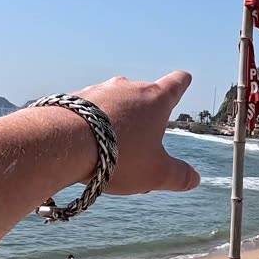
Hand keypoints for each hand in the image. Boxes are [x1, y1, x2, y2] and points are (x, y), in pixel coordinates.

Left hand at [75, 71, 200, 194]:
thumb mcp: (155, 173)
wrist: (63, 144)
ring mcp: (99, 90)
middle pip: (143, 96)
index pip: (175, 83)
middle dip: (144, 115)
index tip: (184, 79)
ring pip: (114, 103)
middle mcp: (128, 88)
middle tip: (140, 144)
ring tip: (108, 149)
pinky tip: (84, 144)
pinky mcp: (73, 99)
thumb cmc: (118, 156)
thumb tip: (195, 179)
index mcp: (155, 100)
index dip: (181, 83)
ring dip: (115, 120)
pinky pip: (88, 110)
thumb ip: (178, 176)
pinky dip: (90, 123)